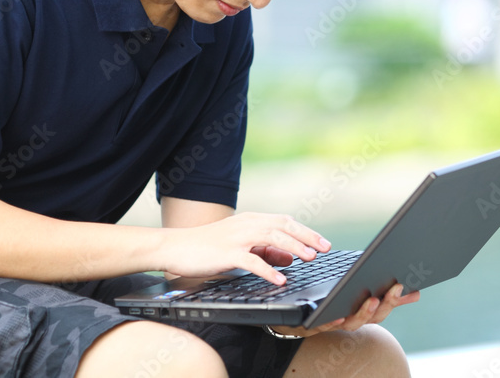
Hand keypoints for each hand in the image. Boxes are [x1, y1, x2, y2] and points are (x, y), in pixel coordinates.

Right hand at [159, 212, 329, 283]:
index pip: (284, 222)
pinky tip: (280, 278)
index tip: (323, 243)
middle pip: (283, 226)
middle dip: (306, 237)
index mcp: (250, 221)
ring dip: (293, 247)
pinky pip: (251, 261)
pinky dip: (268, 269)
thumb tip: (290, 257)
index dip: (306, 231)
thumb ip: (264, 250)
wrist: (175, 246)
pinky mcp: (226, 253)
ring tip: (309, 258)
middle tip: (325, 248)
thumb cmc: (207, 247)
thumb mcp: (239, 246)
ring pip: (271, 238)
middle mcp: (246, 225)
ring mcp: (236, 238)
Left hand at [268, 283, 420, 337]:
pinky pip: (323, 325)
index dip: (399, 301)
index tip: (415, 291)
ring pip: (352, 323)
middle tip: (396, 287)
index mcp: (359, 311)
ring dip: (364, 312)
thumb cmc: (324, 301)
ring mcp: (332, 323)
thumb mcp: (351, 291)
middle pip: (373, 317)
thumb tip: (411, 290)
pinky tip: (339, 314)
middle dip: (387, 303)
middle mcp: (349, 320)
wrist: (289, 316)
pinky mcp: (311, 325)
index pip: (384, 307)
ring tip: (373, 297)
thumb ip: (380, 293)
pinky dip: (333, 321)